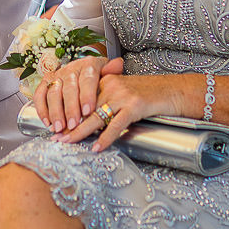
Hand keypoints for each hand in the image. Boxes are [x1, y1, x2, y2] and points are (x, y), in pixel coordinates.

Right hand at [35, 55, 109, 132]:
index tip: (88, 111)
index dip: (87, 95)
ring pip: (53, 93)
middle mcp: (71, 68)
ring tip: (60, 127)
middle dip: (71, 108)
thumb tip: (118, 65)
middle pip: (69, 88)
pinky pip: (40, 95)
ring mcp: (57, 75)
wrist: (85, 70)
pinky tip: (47, 123)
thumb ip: (113, 71)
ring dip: (56, 112)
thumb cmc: (99, 76)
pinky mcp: (46, 82)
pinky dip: (42, 109)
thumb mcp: (109, 72)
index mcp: (88, 64)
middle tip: (73, 125)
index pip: (87, 79)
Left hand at [59, 61, 189, 151]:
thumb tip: (88, 121)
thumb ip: (106, 100)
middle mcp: (111, 85)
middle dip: (68, 124)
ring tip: (67, 143)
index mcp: (105, 80)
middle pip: (84, 108)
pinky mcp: (134, 105)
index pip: (81, 99)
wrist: (173, 90)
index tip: (57, 127)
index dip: (68, 113)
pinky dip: (105, 138)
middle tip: (55, 137)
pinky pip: (115, 125)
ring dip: (79, 132)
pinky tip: (97, 148)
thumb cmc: (148, 95)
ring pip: (95, 117)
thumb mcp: (123, 92)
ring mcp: (122, 95)